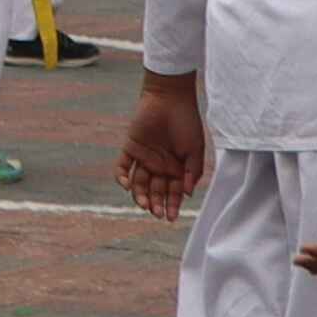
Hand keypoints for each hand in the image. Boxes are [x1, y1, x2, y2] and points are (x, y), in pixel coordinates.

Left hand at [117, 73, 207, 219]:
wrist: (170, 98)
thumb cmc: (186, 122)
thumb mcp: (195, 149)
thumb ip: (192, 172)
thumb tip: (187, 194)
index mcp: (175, 168)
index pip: (173, 192)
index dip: (173, 205)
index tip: (172, 218)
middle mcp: (159, 166)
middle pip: (154, 191)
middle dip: (156, 203)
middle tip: (157, 213)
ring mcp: (143, 158)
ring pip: (138, 183)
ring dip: (139, 195)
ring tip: (144, 204)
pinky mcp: (130, 148)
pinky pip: (122, 166)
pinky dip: (121, 177)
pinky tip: (127, 185)